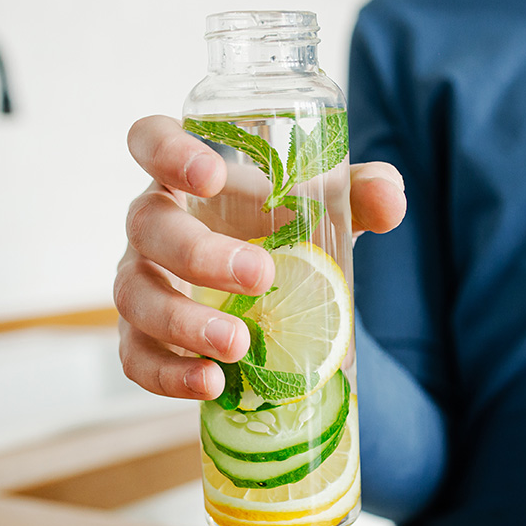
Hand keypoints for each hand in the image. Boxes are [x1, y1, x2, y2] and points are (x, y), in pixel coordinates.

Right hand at [116, 115, 405, 399]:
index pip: (149, 140)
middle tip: (260, 277)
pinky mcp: (138, 337)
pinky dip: (168, 375)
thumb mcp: (317, 208)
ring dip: (183, 324)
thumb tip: (391, 199)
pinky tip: (210, 385)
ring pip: (135, 296)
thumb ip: (357, 194)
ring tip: (238, 346)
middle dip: (199, 254)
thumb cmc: (276, 230)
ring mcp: (138, 281)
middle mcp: (152, 224)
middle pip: (148, 227)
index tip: (211, 174)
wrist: (259, 292)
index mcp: (184, 175)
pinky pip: (135, 358)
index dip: (167, 151)